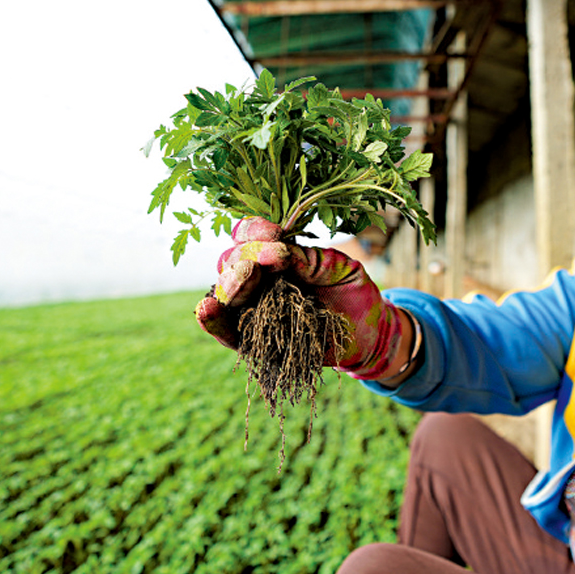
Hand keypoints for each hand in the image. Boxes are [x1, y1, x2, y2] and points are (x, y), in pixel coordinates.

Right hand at [194, 218, 402, 379]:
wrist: (367, 334)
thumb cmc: (353, 292)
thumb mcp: (339, 268)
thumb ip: (311, 259)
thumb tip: (280, 254)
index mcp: (277, 254)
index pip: (250, 235)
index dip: (255, 232)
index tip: (275, 236)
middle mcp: (259, 278)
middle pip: (232, 260)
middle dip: (245, 259)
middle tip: (262, 265)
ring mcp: (254, 308)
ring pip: (225, 292)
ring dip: (229, 285)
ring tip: (242, 282)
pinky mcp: (254, 341)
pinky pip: (227, 332)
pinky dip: (213, 321)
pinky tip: (206, 308)